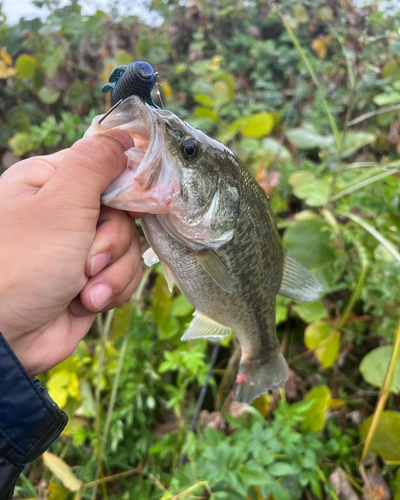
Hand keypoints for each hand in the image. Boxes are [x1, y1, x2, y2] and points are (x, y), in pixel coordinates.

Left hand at [0, 132, 142, 375]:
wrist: (5, 338)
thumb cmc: (22, 262)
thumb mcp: (60, 203)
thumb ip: (94, 164)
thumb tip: (121, 137)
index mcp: (52, 183)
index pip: (106, 168)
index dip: (128, 185)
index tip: (140, 204)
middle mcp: (67, 213)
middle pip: (123, 213)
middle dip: (112, 242)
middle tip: (87, 260)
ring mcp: (81, 249)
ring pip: (129, 247)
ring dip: (112, 272)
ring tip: (84, 289)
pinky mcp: (92, 280)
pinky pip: (124, 275)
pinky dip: (111, 290)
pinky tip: (87, 302)